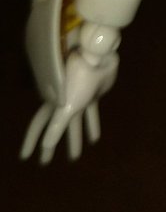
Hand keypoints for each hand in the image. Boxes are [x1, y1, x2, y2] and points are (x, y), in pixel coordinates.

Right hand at [20, 24, 119, 163]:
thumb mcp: (67, 102)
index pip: (40, 125)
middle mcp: (63, 101)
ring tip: (74, 157)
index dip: (32, 141)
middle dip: (49, 146)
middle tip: (44, 163)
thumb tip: (47, 143)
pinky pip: (91, 114)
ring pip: (74, 124)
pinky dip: (92, 126)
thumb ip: (56, 125)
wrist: (94, 49)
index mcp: (55, 103)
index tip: (24, 157)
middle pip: (53, 128)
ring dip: (75, 139)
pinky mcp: (92, 95)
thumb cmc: (77, 69)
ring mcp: (78, 98)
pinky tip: (94, 139)